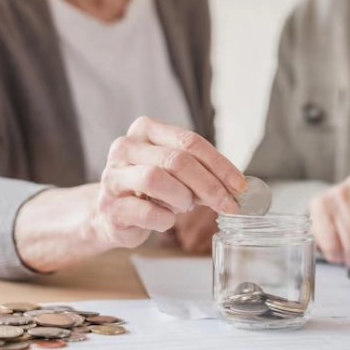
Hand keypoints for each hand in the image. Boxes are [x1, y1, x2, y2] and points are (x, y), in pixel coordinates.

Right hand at [92, 117, 245, 249]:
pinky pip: (146, 211)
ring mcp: (113, 176)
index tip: (240, 186)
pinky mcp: (109, 206)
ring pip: (156, 179)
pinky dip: (164, 219)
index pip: (190, 141)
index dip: (219, 164)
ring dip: (181, 198)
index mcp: (146, 130)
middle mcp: (126, 147)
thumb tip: (237, 188)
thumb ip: (202, 173)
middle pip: (177, 160)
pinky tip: (165, 219)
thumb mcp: (177, 173)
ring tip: (183, 206)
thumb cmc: (151, 190)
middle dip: (209, 185)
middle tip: (228, 205)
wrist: (113, 214)